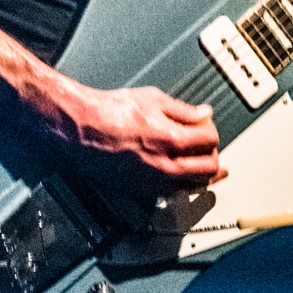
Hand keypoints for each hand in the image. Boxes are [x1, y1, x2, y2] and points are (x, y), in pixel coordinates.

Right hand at [53, 82, 222, 184]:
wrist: (81, 129)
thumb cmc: (109, 112)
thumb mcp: (153, 99)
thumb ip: (184, 110)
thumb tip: (204, 114)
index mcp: (171, 140)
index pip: (210, 141)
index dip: (210, 131)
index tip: (205, 126)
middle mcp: (165, 167)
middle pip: (209, 168)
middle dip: (212, 155)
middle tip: (206, 146)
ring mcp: (153, 182)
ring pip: (193, 186)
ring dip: (202, 174)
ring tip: (202, 164)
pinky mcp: (141, 191)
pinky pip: (173, 193)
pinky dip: (182, 184)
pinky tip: (180, 174)